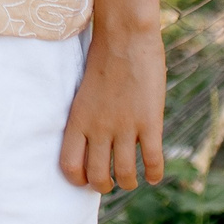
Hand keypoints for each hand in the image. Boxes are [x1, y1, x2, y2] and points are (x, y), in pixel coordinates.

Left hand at [58, 25, 164, 192]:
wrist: (125, 37)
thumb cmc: (103, 60)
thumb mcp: (83, 93)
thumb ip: (87, 119)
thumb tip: (94, 143)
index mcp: (78, 120)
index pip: (70, 166)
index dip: (79, 180)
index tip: (87, 179)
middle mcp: (99, 128)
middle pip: (98, 176)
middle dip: (105, 186)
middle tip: (111, 182)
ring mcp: (125, 127)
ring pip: (126, 174)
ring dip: (129, 182)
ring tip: (132, 180)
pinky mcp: (149, 122)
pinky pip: (152, 161)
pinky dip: (153, 174)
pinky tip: (153, 175)